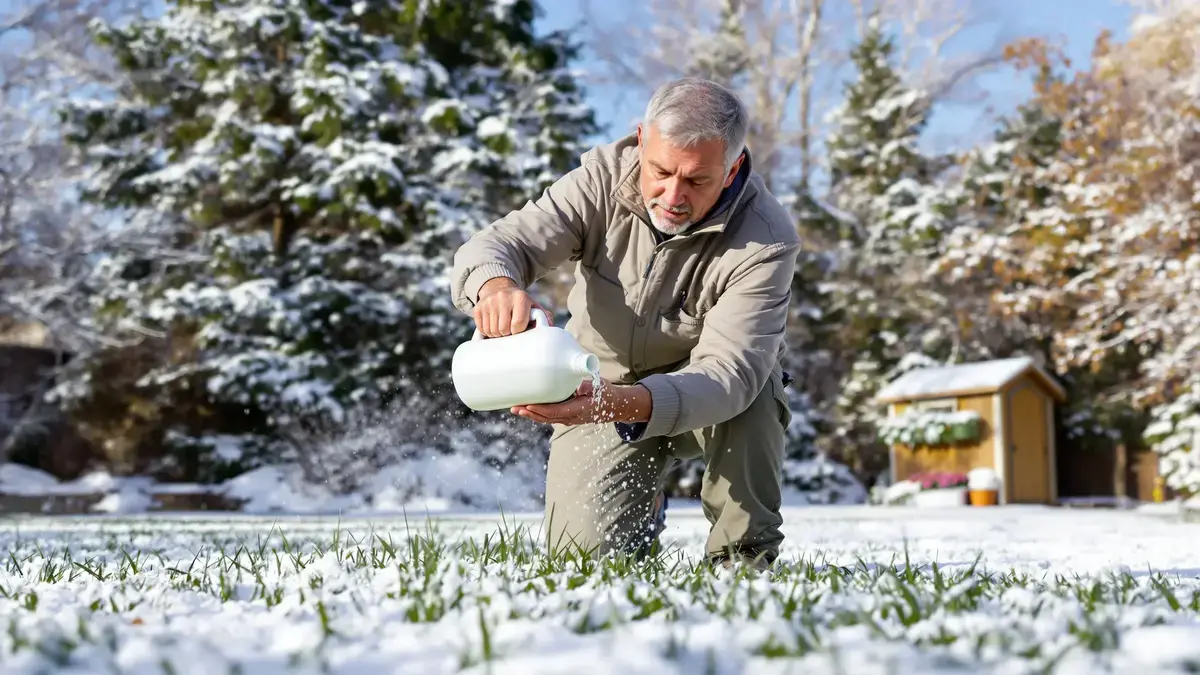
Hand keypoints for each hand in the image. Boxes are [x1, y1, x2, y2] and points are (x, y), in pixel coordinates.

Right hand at [473, 276, 553, 336]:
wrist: (499, 288)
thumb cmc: (520, 304)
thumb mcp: (532, 306)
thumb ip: (543, 316)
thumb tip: (549, 327)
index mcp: (520, 297)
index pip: (518, 325)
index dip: (518, 331)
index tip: (519, 328)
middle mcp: (503, 297)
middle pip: (504, 330)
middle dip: (507, 334)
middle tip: (510, 329)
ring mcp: (489, 302)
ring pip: (492, 331)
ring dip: (497, 334)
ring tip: (502, 326)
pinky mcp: (478, 307)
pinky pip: (482, 329)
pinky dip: (487, 331)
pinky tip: (492, 324)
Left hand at [512, 379, 652, 425]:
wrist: (615, 406)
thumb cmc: (606, 394)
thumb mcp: (600, 387)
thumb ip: (588, 384)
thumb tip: (579, 383)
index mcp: (578, 410)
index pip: (555, 412)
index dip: (540, 410)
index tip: (528, 405)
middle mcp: (571, 417)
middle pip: (546, 417)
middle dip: (530, 413)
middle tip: (515, 407)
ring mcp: (568, 418)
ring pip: (546, 418)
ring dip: (530, 414)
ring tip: (516, 409)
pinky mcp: (566, 415)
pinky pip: (549, 416)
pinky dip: (537, 413)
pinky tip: (527, 407)